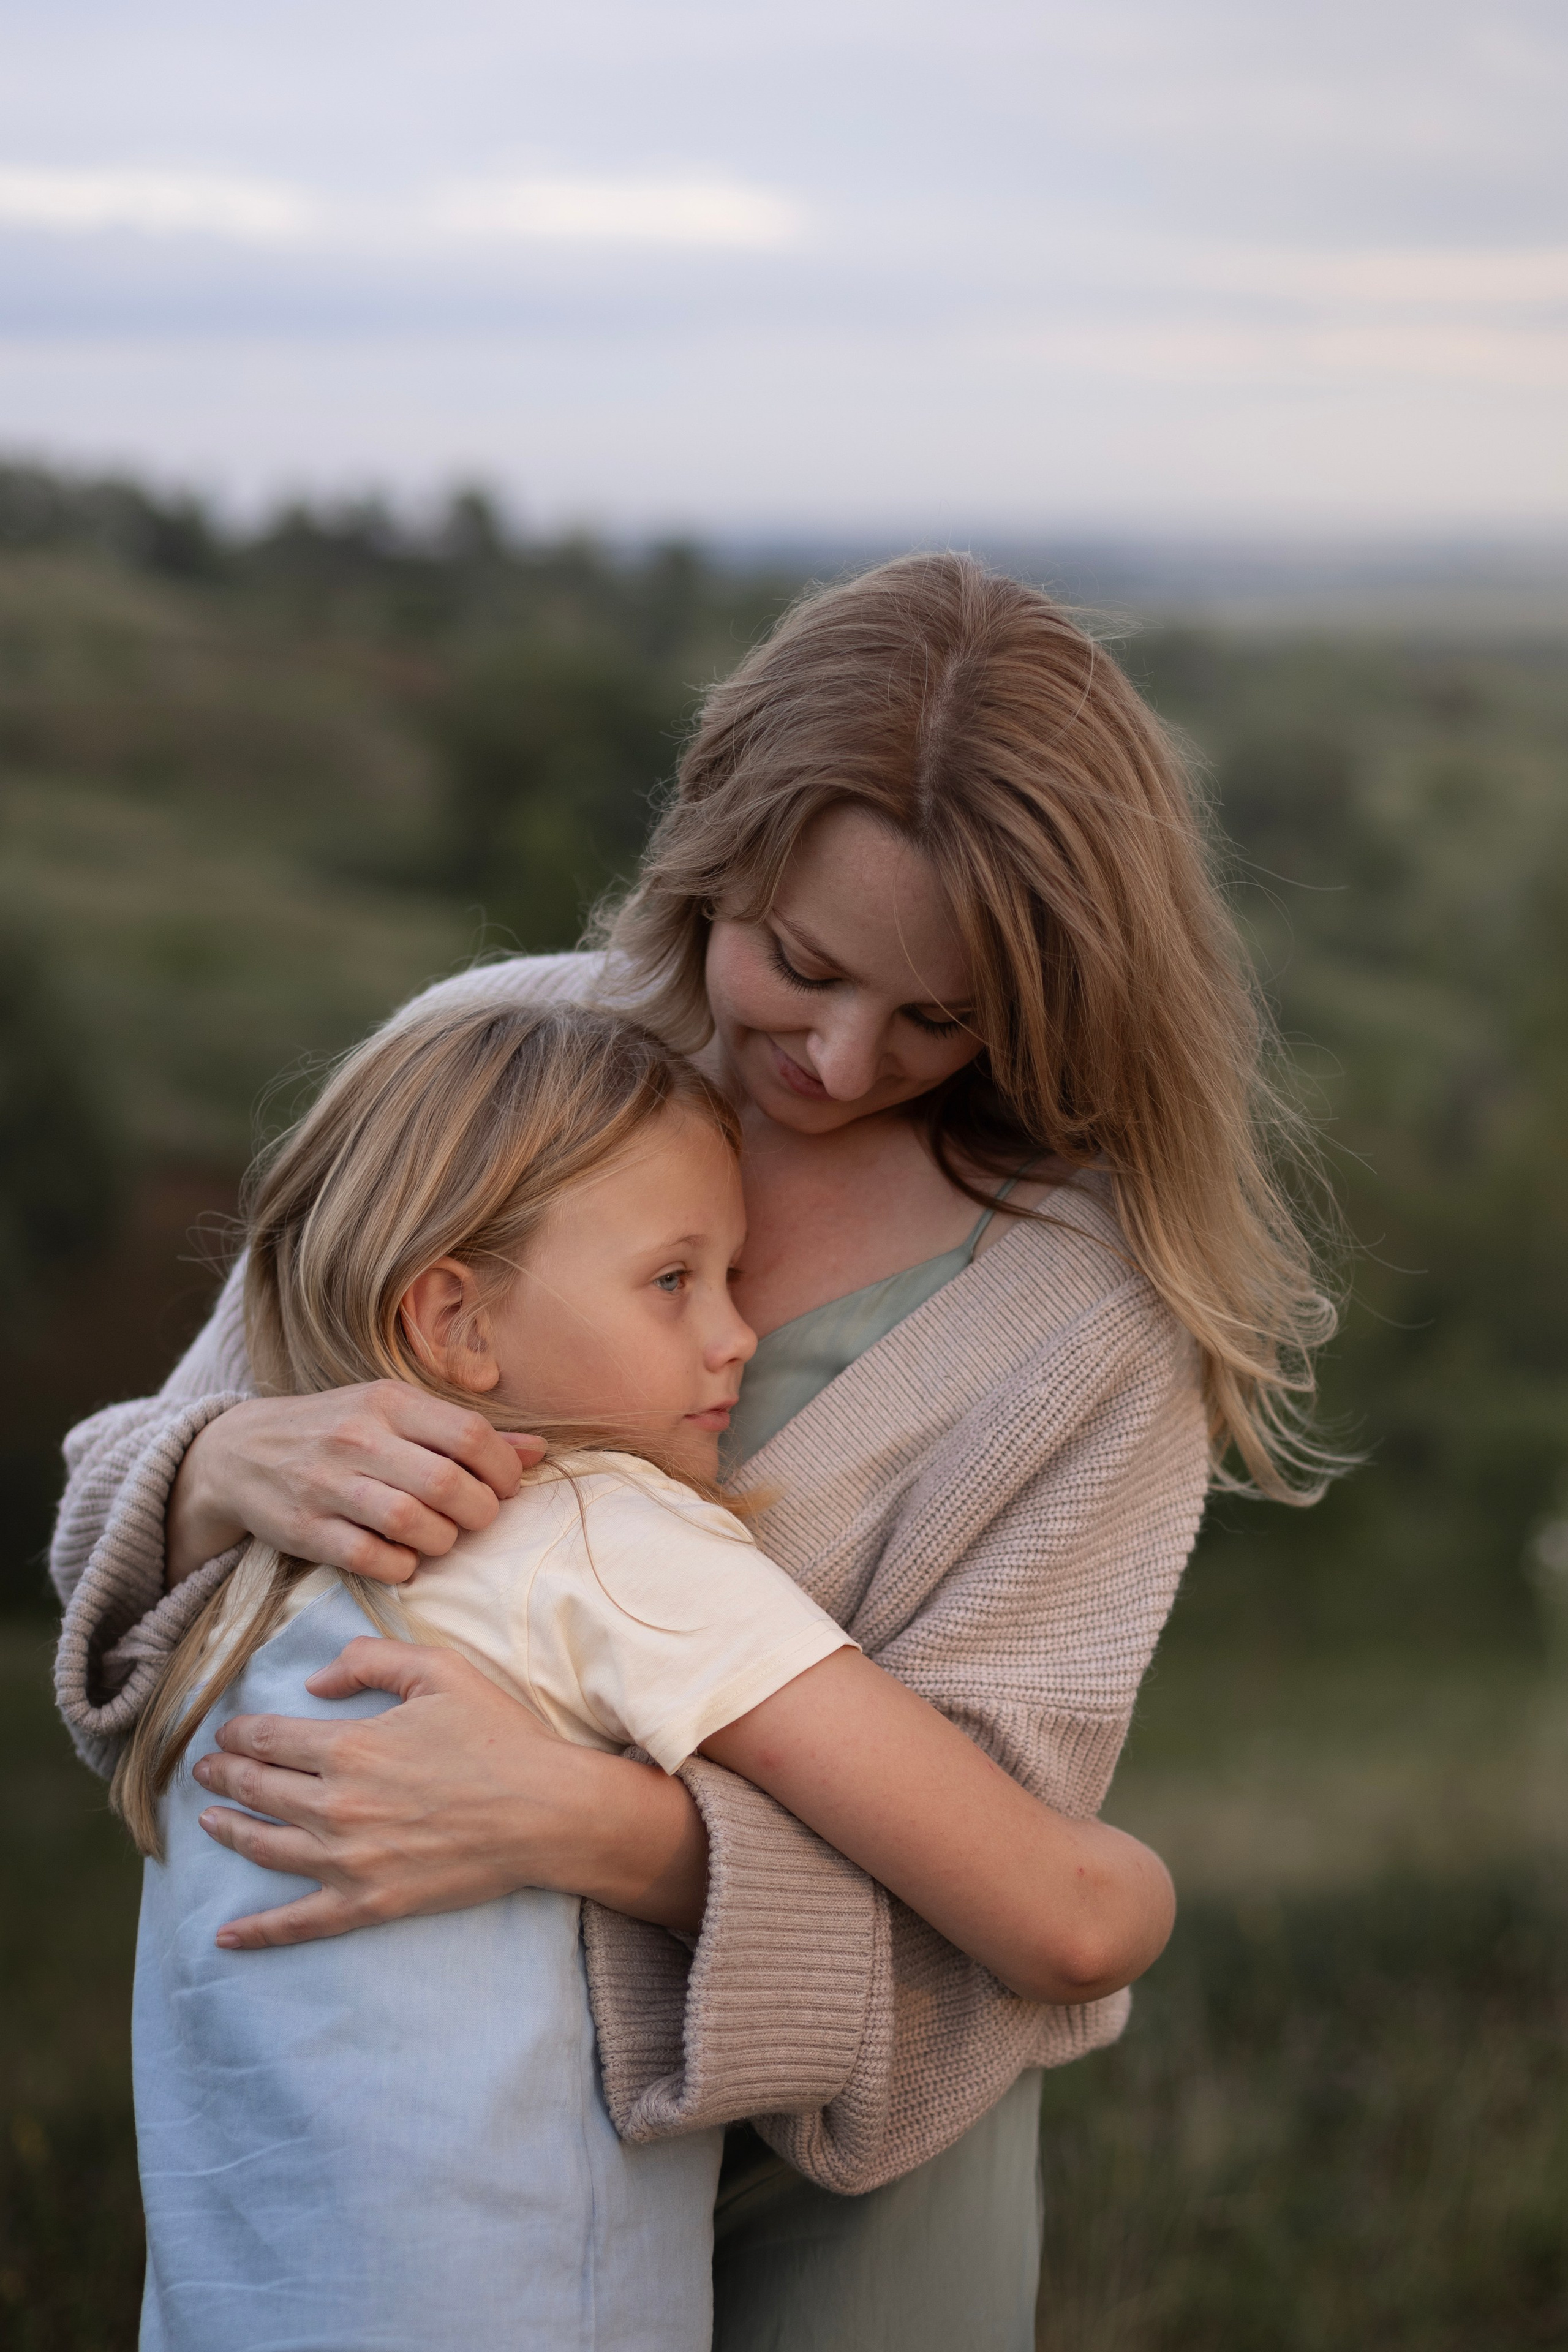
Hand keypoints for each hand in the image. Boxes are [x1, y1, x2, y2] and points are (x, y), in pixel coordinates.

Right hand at [166, 1382, 545, 1586]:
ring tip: (442, 1537)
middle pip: (446, 1483)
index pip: (469, 1434)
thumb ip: (463, 1432)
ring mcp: (328, 1484)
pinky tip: (403, 1557)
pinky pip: (370, 1558)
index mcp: (388, 1401)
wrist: (239, 1452)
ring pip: (411, 1522)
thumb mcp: (394, 1413)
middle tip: (476, 1518)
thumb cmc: (336, 1430)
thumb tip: (539, 1451)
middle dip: (478, 1511)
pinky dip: (400, 1565)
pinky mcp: (304, 1528)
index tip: (505, 1486)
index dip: (503, 1469)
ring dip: (442, 1540)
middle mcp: (358, 1438)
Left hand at [191, 1638, 708, 1947]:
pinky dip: (257, 1931)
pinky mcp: (369, 1903)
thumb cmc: (497, 1737)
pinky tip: (226, 1935)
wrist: (546, 1813)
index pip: (269, 1739)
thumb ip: (372, 1659)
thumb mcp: (439, 1670)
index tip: (226, 1733)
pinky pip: (299, 1923)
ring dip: (229, 1832)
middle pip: (258, 1790)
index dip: (239, 1734)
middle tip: (205, 1771)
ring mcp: (349, 1861)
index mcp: (349, 1748)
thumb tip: (317, 1679)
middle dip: (224, 1777)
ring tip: (209, 1821)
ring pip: (266, 1848)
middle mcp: (336, 1806)